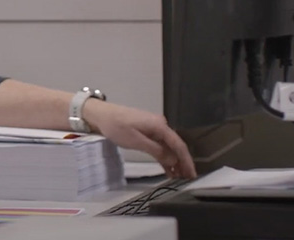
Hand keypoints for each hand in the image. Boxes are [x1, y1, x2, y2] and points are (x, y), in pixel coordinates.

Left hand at [83, 100, 197, 178]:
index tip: (192, 173)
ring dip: (173, 163)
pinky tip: (168, 170)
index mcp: (160, 126)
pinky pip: (159, 147)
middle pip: (175, 147)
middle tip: (187, 179)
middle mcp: (160, 127)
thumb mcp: (136, 141)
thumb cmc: (116, 126)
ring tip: (179, 178)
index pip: (178, 145)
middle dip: (182, 163)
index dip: (186, 160)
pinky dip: (164, 158)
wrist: (101, 115)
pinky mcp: (147, 134)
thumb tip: (173, 160)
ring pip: (168, 148)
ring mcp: (154, 130)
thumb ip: (156, 150)